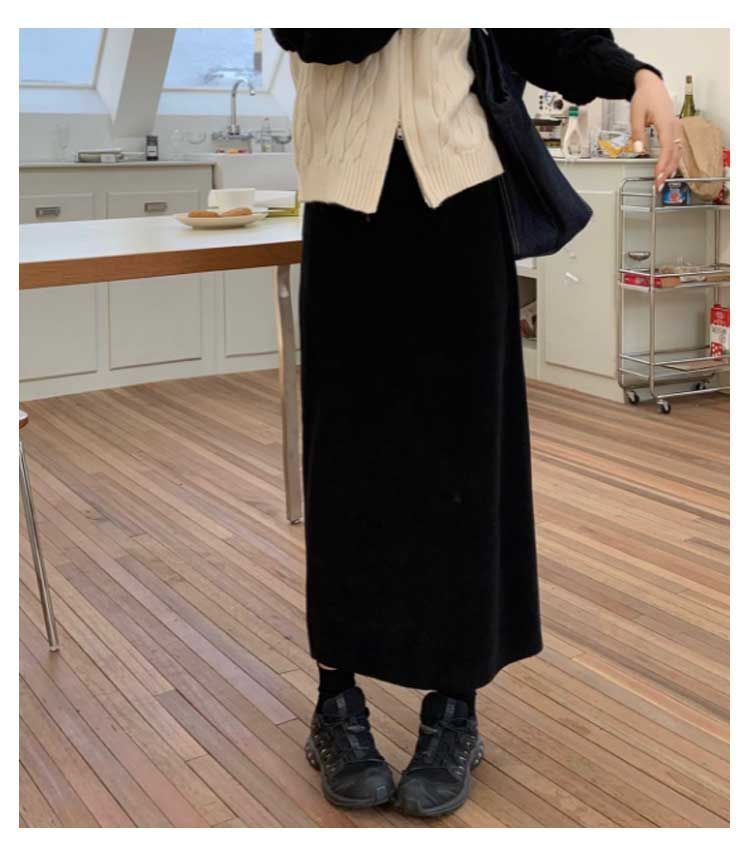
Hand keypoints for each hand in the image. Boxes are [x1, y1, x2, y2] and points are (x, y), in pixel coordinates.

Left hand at [630, 69, 681, 190]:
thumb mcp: (635, 115)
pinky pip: (676, 146)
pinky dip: (672, 159)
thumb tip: (638, 150)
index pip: (667, 148)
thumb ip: (637, 133)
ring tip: (662, 180)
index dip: (663, 165)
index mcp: (665, 122)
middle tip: (658, 185)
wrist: (651, 84)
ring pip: (677, 151)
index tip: (658, 177)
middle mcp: (674, 126)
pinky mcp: (673, 129)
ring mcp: (675, 127)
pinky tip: (667, 168)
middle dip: (667, 171)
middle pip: (674, 153)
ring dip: (671, 167)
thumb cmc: (644, 97)